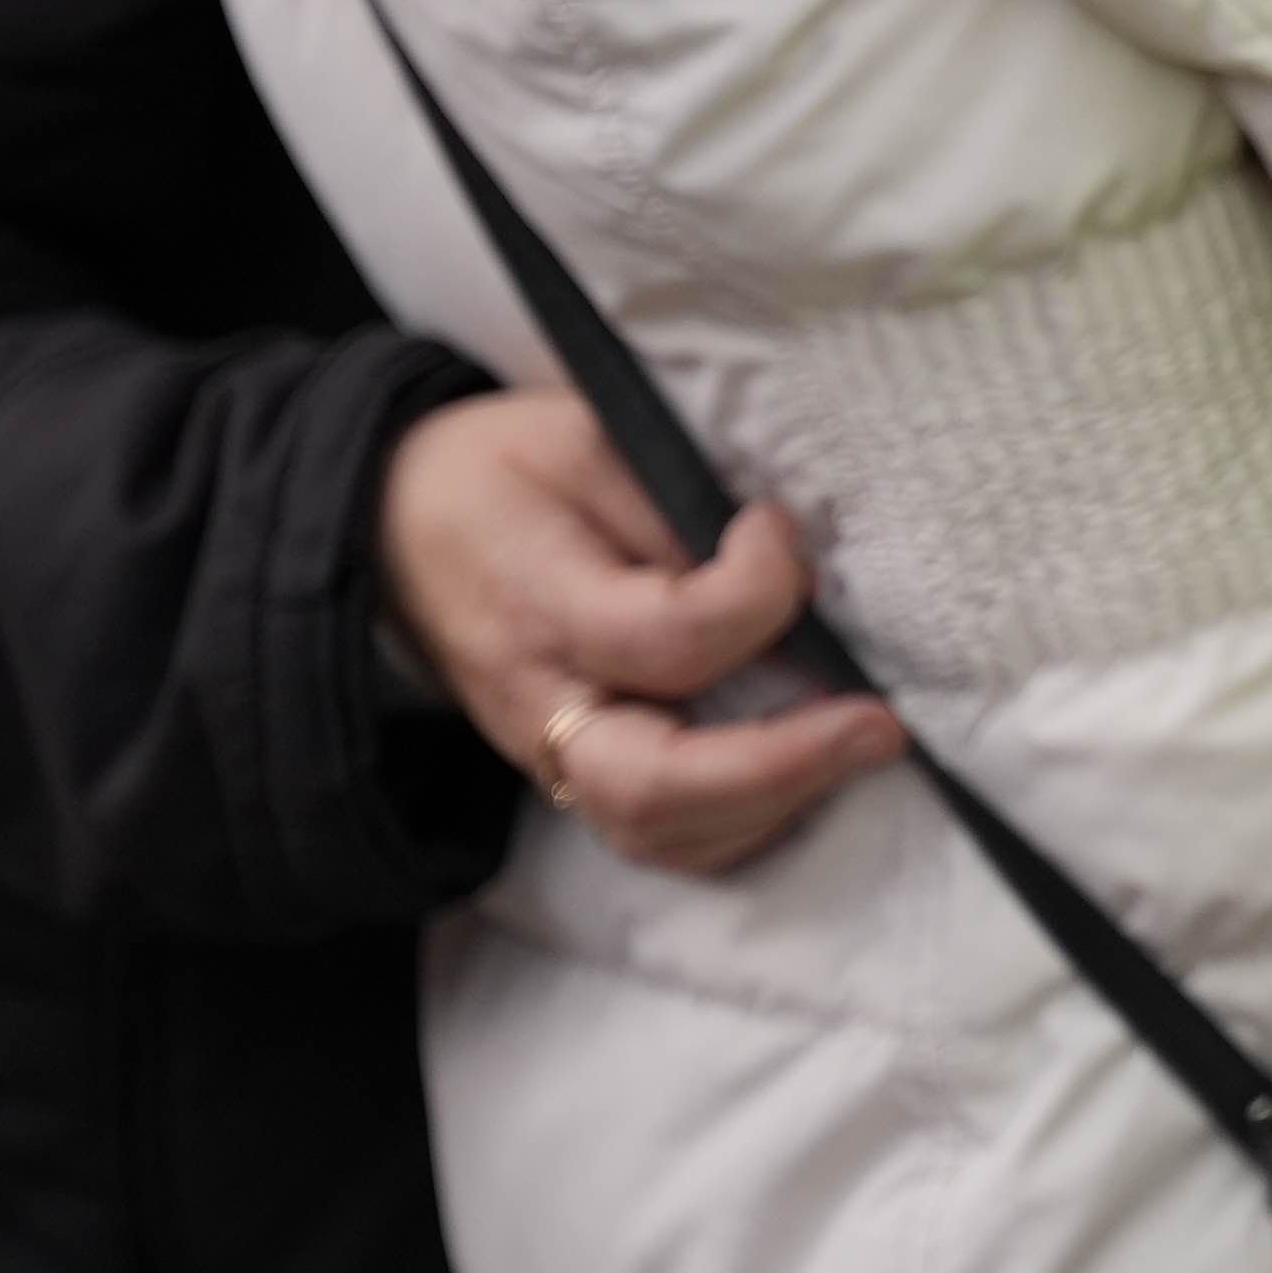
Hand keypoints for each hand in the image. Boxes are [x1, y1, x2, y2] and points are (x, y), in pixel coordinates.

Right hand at [376, 389, 904, 873]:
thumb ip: (677, 497)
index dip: (754, 593)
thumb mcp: (585, 437)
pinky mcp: (572, 774)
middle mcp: (541, 703)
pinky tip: (809, 771)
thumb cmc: (505, 469)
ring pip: (661, 835)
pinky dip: (744, 823)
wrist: (388, 524)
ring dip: (775, 806)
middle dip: (785, 768)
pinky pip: (660, 835)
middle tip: (882, 723)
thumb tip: (784, 557)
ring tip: (861, 746)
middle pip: (655, 788)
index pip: (663, 639)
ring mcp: (550, 755)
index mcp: (539, 604)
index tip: (779, 530)